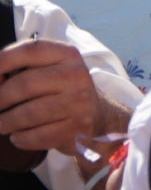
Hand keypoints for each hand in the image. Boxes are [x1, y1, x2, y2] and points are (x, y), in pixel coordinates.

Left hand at [0, 39, 107, 154]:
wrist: (101, 117)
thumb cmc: (63, 91)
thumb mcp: (49, 71)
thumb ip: (22, 69)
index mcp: (67, 55)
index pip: (29, 50)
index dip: (2, 61)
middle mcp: (76, 75)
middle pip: (24, 84)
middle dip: (0, 99)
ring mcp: (80, 101)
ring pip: (28, 113)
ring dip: (6, 122)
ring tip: (2, 125)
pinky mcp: (79, 126)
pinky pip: (39, 135)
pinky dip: (22, 138)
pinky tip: (18, 136)